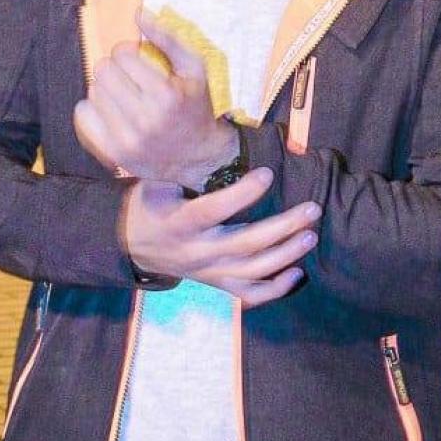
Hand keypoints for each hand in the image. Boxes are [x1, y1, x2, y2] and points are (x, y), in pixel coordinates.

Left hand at [73, 9, 235, 190]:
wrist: (198, 157)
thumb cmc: (195, 107)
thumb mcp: (194, 68)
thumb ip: (167, 38)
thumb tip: (138, 12)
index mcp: (167, 95)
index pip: (122, 55)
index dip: (128, 51)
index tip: (137, 59)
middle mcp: (145, 119)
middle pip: (103, 72)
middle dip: (114, 67)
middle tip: (128, 76)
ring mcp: (127, 139)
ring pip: (93, 91)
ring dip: (106, 87)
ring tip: (124, 95)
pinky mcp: (114, 153)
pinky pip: (83, 115)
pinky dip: (94, 107)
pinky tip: (112, 109)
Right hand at [122, 169, 320, 307]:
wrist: (129, 243)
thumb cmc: (149, 203)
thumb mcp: (158, 182)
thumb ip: (185, 170)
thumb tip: (220, 145)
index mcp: (181, 222)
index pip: (216, 209)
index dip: (244, 193)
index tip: (268, 173)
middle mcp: (197, 252)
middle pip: (246, 243)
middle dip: (283, 226)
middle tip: (312, 209)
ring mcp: (208, 273)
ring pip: (253, 270)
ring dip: (286, 254)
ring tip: (311, 235)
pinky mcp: (215, 285)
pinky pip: (249, 295)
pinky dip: (276, 288)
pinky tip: (297, 272)